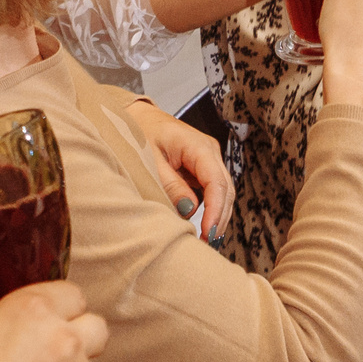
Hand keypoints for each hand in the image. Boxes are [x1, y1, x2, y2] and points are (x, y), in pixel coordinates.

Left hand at [123, 98, 232, 240]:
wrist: (137, 118)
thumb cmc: (140, 134)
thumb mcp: (149, 160)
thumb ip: (169, 185)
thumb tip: (189, 210)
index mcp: (198, 146)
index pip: (216, 181)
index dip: (215, 209)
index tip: (207, 232)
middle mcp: (210, 152)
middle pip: (226, 189)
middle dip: (220, 217)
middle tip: (208, 243)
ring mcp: (208, 160)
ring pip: (223, 192)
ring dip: (218, 215)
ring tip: (206, 240)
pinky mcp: (202, 168)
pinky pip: (212, 191)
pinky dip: (211, 209)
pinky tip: (204, 226)